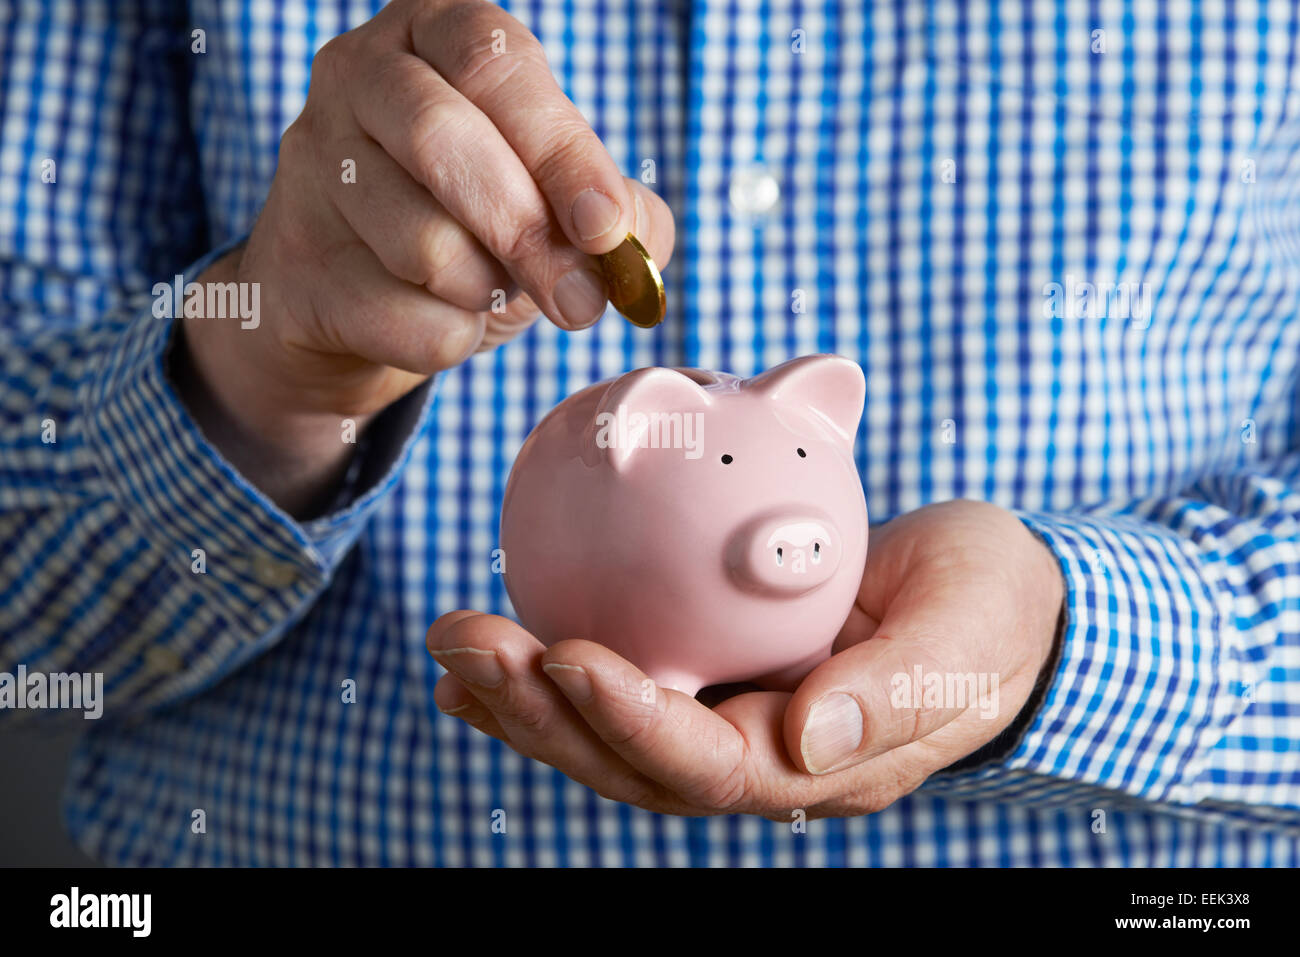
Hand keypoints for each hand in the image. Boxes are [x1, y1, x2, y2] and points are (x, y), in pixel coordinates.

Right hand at [174, 0, 673, 514]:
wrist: (357, 301)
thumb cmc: (474, 225)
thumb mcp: (553, 200)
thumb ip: (618, 212)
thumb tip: (634, 244)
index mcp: (437, 30)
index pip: (495, 64)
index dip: (560, 151)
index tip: (604, 228)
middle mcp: (358, 73)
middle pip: (441, 140)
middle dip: (526, 233)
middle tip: (578, 301)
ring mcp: (312, 163)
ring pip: (421, 241)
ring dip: (484, 293)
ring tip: (489, 292)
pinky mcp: (294, 259)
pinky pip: (396, 316)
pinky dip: (446, 340)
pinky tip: (439, 320)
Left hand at [428, 499, 1064, 819]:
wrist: (991, 594)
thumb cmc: (991, 608)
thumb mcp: (966, 633)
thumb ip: (898, 689)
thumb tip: (807, 734)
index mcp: (823, 762)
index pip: (711, 765)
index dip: (634, 722)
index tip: (568, 655)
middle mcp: (764, 755)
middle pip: (635, 762)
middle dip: (543, 715)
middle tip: (465, 645)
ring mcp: (735, 718)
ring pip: (613, 733)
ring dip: (527, 697)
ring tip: (454, 651)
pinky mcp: (717, 672)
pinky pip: (628, 682)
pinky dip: (553, 672)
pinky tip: (496, 649)